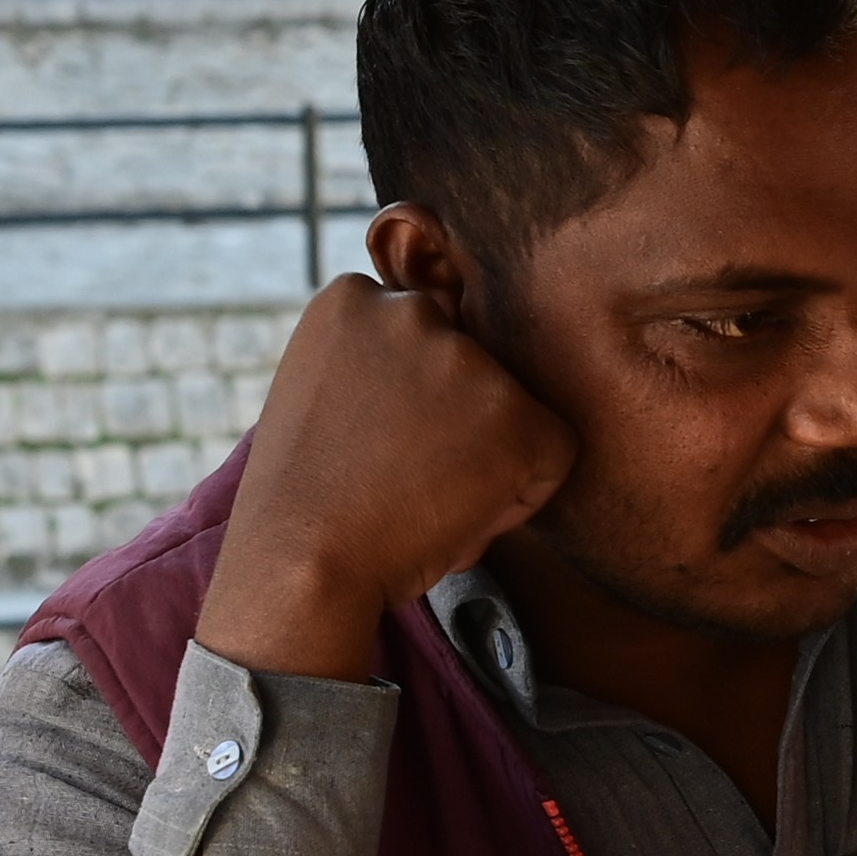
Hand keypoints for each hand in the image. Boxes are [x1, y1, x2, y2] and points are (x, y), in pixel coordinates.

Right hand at [199, 273, 577, 678]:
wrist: (302, 557)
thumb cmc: (313, 499)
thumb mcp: (330, 394)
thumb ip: (384, 364)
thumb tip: (449, 372)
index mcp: (353, 298)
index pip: (424, 337)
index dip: (411, 402)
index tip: (371, 441)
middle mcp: (412, 311)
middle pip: (472, 370)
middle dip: (453, 421)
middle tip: (398, 473)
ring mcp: (466, 358)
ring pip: (511, 411)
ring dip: (485, 457)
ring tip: (423, 495)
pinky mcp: (514, 411)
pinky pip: (554, 453)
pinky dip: (522, 496)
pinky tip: (459, 513)